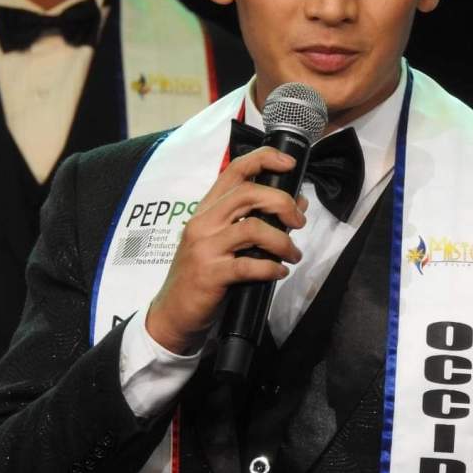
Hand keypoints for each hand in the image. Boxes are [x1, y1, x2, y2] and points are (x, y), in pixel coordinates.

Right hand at [146, 146, 307, 353]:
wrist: (173, 314)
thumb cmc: (203, 275)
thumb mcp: (225, 242)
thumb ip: (256, 220)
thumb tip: (297, 204)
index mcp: (207, 209)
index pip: (234, 169)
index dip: (264, 159)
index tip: (290, 165)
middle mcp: (203, 223)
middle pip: (248, 194)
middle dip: (282, 203)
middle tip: (299, 221)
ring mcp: (205, 248)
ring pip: (253, 228)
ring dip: (283, 241)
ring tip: (293, 255)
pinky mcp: (210, 274)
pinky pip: (249, 265)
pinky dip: (272, 268)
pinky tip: (279, 273)